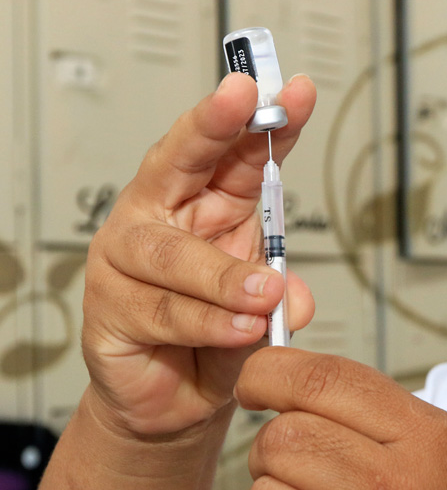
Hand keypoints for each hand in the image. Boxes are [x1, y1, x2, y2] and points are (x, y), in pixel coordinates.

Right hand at [81, 72, 316, 437]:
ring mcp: (126, 260)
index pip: (235, 153)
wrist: (173, 397)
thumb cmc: (215, 333)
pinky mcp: (108, 309)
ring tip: (265, 295)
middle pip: (178, 159)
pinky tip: (239, 330)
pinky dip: (206, 322)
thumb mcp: (262, 306)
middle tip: (243, 98)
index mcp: (205, 203)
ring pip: (173, 253)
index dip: (263, 121)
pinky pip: (161, 310)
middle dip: (212, 124)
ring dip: (225, 274)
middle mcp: (161, 218)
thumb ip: (282, 295)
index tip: (294, 92)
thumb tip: (293, 298)